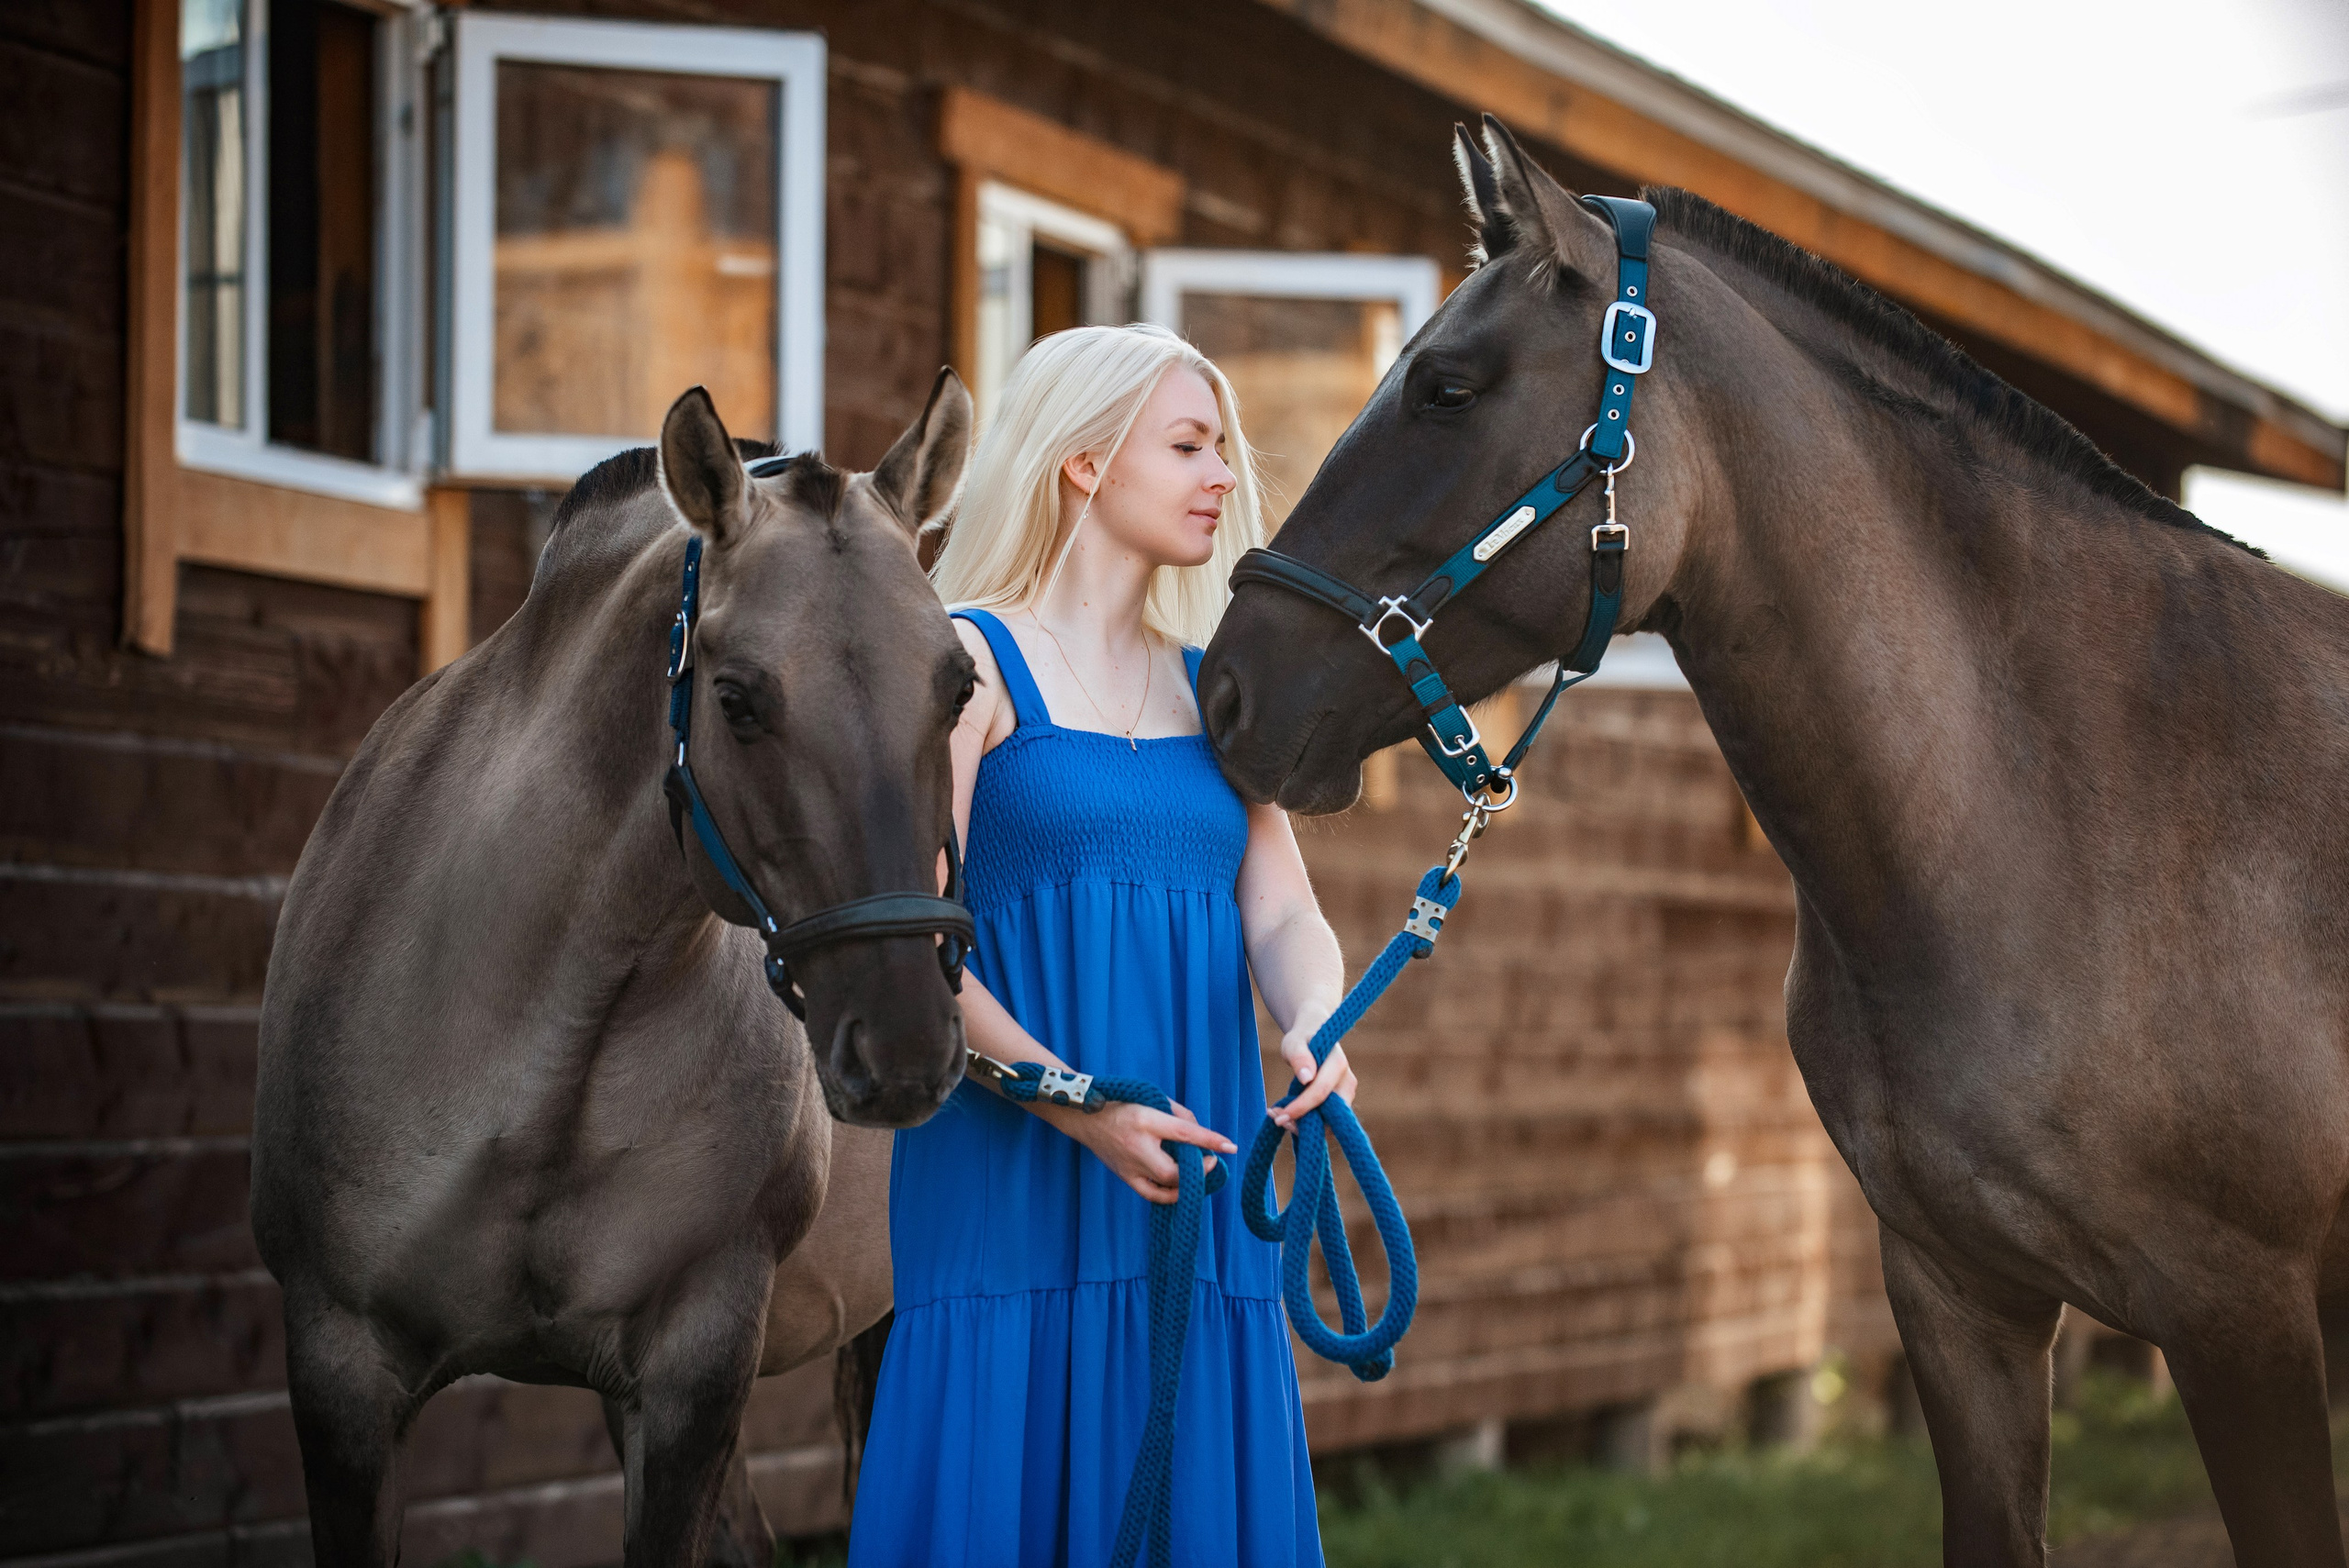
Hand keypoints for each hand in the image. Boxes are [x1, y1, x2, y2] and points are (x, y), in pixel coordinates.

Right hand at [1069, 1098, 1235, 1204]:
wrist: (1085, 1117)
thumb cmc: (1123, 1103)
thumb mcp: (1153, 1099)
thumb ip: (1179, 1115)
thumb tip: (1201, 1137)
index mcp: (1145, 1120)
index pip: (1184, 1133)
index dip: (1209, 1140)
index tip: (1230, 1147)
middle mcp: (1137, 1147)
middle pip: (1174, 1171)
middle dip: (1197, 1170)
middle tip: (1208, 1160)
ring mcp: (1129, 1166)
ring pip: (1165, 1188)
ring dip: (1185, 1183)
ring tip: (1195, 1173)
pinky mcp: (1125, 1177)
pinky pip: (1152, 1194)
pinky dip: (1170, 1194)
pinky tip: (1179, 1186)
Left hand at [1271, 1005, 1356, 1129]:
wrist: (1315, 1035)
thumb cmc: (1303, 1037)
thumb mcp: (1294, 1043)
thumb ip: (1300, 1057)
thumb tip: (1307, 1078)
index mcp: (1338, 1065)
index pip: (1321, 1092)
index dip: (1301, 1107)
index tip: (1280, 1116)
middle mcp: (1347, 1083)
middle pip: (1330, 1114)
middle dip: (1304, 1123)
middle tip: (1277, 1119)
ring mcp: (1345, 1095)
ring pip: (1329, 1123)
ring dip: (1303, 1125)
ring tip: (1277, 1115)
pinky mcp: (1339, 1104)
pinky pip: (1325, 1121)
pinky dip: (1306, 1122)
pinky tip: (1287, 1113)